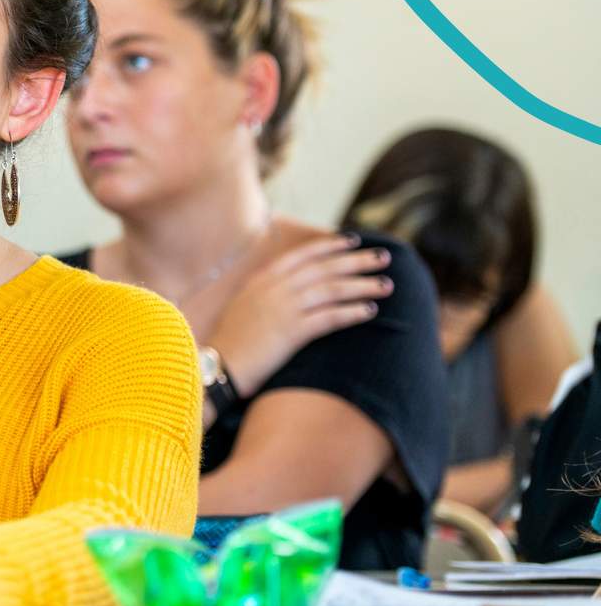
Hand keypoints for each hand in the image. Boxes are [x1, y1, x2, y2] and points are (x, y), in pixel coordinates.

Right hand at [209, 234, 392, 395]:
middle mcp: (275, 288)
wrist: (218, 365)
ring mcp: (283, 308)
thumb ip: (264, 290)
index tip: (353, 240)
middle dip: (356, 260)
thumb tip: (285, 283)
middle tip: (384, 256)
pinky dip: (352, 312)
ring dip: (362, 286)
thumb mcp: (242, 305)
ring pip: (331, 290)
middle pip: (324, 268)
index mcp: (262, 279)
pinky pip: (329, 317)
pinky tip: (371, 311)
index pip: (303, 255)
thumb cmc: (230, 340)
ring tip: (387, 284)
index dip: (329, 245)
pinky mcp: (292, 332)